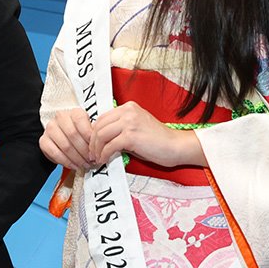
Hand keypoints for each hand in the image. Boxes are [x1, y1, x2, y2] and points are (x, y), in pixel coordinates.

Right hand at [40, 108, 93, 170]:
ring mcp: (50, 129)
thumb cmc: (79, 133)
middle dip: (84, 151)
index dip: (89, 136)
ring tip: (84, 165)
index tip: (95, 148)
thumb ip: (94, 135)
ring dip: (77, 158)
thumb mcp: (89, 129)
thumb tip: (101, 147)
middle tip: (91, 160)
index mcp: (73, 112)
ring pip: (65, 145)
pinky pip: (55, 153)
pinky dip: (66, 162)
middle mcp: (60, 118)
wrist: (63, 135)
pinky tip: (74, 165)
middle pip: (73, 135)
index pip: (80, 120)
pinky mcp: (43, 141)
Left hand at [90, 101, 205, 168]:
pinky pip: (109, 146)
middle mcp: (127, 111)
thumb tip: (100, 139)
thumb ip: (119, 128)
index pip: (102, 118)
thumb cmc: (157, 140)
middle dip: (92, 142)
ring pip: (101, 135)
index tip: (93, 144)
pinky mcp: (131, 136)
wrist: (176, 146)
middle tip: (92, 154)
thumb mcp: (136, 127)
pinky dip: (104, 154)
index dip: (94, 132)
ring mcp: (129, 122)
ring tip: (97, 158)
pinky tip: (104, 160)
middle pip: (99, 126)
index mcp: (128, 107)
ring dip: (96, 149)